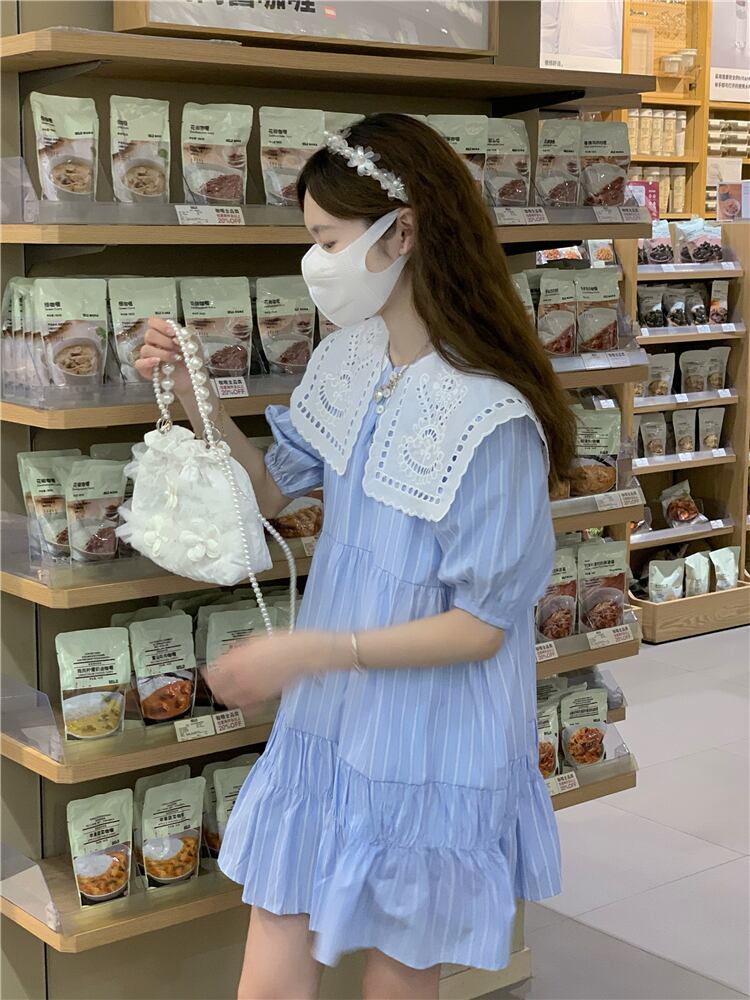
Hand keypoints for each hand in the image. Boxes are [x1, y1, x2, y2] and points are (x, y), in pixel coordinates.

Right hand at [135, 316, 191, 394]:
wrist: (194, 377)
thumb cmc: (192, 358)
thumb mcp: (193, 342)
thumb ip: (185, 334)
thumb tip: (176, 336)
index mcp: (162, 333)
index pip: (153, 322)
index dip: (161, 325)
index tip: (173, 333)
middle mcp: (153, 343)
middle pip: (149, 334)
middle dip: (166, 341)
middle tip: (178, 349)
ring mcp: (148, 356)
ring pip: (146, 349)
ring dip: (163, 353)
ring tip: (176, 358)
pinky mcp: (146, 369)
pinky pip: (139, 363)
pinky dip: (147, 362)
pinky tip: (158, 362)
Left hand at [204, 631, 339, 713]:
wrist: (300, 653)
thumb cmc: (280, 643)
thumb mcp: (253, 640)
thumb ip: (236, 652)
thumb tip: (227, 658)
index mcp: (235, 662)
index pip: (212, 675)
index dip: (208, 675)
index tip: (208, 674)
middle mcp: (241, 677)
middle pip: (218, 691)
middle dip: (216, 687)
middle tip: (217, 684)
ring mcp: (252, 689)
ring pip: (231, 701)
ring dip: (228, 696)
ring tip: (229, 692)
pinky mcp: (264, 697)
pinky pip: (248, 707)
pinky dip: (243, 705)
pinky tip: (245, 699)